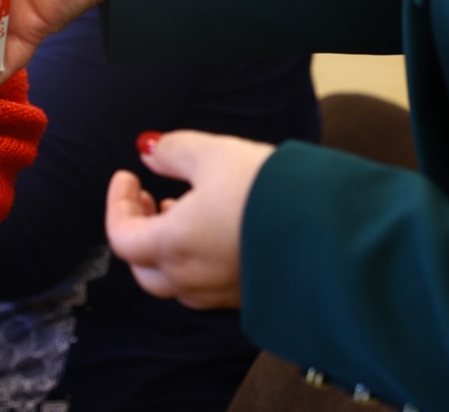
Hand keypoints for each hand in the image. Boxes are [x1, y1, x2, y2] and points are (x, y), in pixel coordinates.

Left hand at [104, 130, 275, 308]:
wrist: (332, 230)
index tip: (128, 175)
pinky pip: (206, 285)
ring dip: (166, 246)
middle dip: (137, 230)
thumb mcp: (214, 153)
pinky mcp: (247, 297)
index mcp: (173, 246)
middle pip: (142, 267)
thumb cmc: (267, 191)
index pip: (121, 238)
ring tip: (180, 207)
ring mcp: (220, 295)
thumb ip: (174, 151)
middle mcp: (191, 280)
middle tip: (147, 195)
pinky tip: (215, 230)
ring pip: (175, 280)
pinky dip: (195, 259)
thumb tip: (150, 151)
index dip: (116, 205)